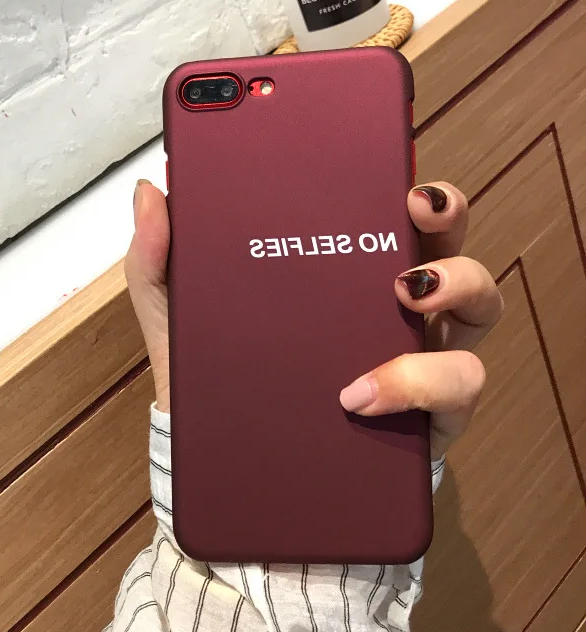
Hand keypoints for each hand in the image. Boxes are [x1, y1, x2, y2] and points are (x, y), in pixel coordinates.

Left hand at [125, 179, 502, 458]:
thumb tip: (152, 192)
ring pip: (480, 303)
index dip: (401, 175)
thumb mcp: (180, 316)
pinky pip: (460, 385)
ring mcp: (417, 354)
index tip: (393, 159)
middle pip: (448, 240)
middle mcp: (390, 304)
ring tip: (402, 293)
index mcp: (340, 269)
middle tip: (411, 205)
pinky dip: (419, 381)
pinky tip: (361, 392)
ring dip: (457, 284)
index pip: (385, 208)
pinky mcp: (427, 414)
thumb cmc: (221, 378)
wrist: (240, 472)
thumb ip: (160, 258)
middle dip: (447, 212)